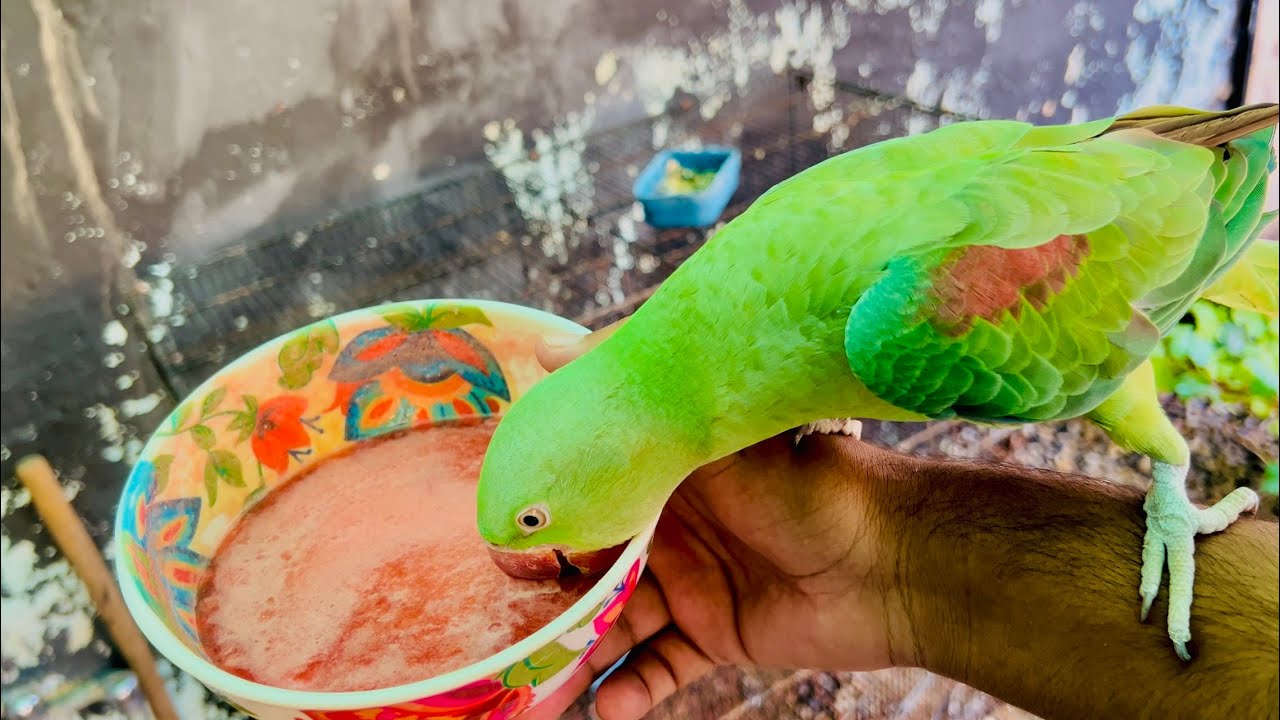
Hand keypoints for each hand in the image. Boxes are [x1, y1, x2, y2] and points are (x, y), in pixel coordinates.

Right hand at [523, 319, 902, 719]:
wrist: (893, 563)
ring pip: (617, 624)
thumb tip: (543, 348)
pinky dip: (633, 688)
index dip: (543, 529)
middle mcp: (670, 527)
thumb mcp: (713, 432)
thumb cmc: (807, 485)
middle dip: (551, 603)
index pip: (584, 501)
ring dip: (581, 655)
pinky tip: (609, 706)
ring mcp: (691, 584)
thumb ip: (635, 399)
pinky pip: (661, 666)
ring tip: (544, 689)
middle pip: (592, 570)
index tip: (503, 556)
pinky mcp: (717, 634)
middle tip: (508, 636)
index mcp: (660, 474)